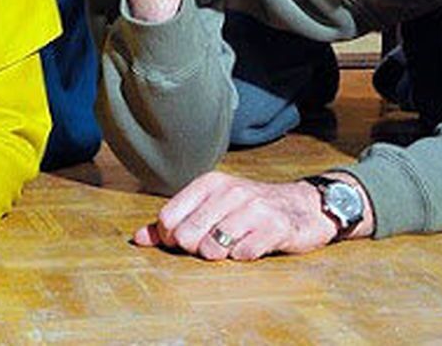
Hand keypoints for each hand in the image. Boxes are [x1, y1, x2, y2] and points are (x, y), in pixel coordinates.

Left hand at [132, 172, 344, 260]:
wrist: (302, 206)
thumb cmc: (249, 209)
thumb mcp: (211, 207)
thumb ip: (173, 222)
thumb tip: (139, 238)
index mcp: (209, 183)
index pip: (168, 218)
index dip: (170, 238)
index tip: (185, 240)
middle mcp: (230, 191)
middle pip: (187, 236)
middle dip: (195, 249)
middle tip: (213, 243)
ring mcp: (254, 208)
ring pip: (212, 248)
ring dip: (220, 255)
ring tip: (233, 244)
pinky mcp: (275, 228)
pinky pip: (242, 255)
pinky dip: (244, 257)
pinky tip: (252, 246)